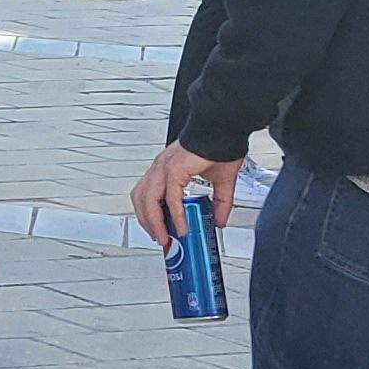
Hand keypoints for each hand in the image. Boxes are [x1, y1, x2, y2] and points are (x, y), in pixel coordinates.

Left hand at [130, 143, 245, 248]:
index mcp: (167, 169)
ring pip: (149, 200)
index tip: (160, 231)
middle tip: (161, 239)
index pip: (148, 195)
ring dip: (155, 223)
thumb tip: (220, 222)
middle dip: (148, 223)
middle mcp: (161, 168)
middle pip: (141, 199)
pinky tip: (182, 227)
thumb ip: (220, 203)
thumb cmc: (222, 146)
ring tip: (167, 239)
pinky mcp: (175, 169)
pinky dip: (175, 214)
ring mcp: (165, 168)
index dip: (150, 215)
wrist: (226, 129)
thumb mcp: (221, 183)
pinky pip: (170, 197)